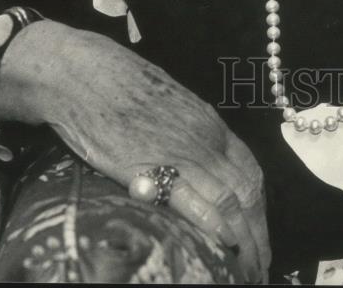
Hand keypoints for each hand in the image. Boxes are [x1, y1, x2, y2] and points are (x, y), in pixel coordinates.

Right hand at [18, 26, 269, 282]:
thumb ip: (188, 135)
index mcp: (209, 122)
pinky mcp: (151, 167)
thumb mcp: (169, 106)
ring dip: (243, 240)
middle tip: (260, 265)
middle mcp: (204, 138)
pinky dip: (213, 224)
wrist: (82, 74)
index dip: (259, 208)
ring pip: (229, 199)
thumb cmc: (118, 84)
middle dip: (258, 233)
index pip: (250, 170)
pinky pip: (192, 199)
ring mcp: (181, 152)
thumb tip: (198, 166)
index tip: (260, 235)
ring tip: (246, 270)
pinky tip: (223, 245)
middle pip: (247, 190)